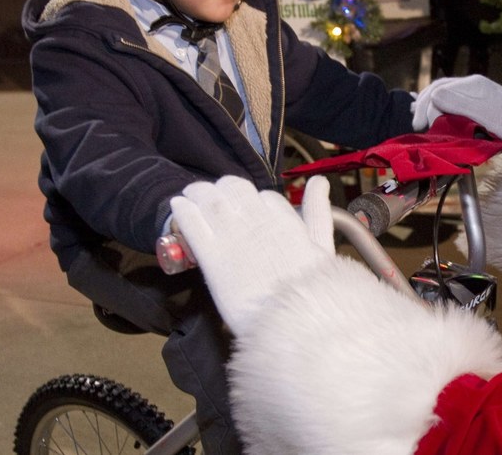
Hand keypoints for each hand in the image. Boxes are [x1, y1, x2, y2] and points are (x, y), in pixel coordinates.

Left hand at [170, 175, 334, 337]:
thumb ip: (318, 212)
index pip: (265, 196)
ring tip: (192, 195)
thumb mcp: (323, 247)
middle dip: (224, 189)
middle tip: (216, 198)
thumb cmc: (312, 291)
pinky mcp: (210, 255)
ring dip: (199, 192)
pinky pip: (190, 221)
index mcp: (284, 218)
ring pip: (209, 198)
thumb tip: (319, 181)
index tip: (249, 212)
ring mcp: (232, 235)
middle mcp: (257, 219)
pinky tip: (179, 205)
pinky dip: (182, 209)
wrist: (290, 321)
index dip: (256, 202)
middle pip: (234, 187)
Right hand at [411, 75, 501, 141]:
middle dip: (424, 105)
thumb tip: (435, 96)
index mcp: (473, 84)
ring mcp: (476, 94)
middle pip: (440, 89)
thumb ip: (459, 103)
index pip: (439, 88)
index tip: (420, 124)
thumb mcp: (484, 114)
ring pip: (445, 95)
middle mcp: (473, 85)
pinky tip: (434, 116)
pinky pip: (453, 102)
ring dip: (430, 106)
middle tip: (416, 125)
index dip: (426, 105)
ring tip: (419, 119)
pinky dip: (440, 109)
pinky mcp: (479, 105)